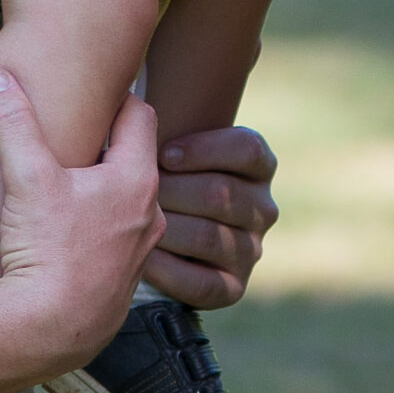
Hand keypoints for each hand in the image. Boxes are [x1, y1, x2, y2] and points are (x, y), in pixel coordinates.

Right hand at [0, 71, 163, 369]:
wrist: (44, 334)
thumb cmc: (44, 253)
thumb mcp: (25, 179)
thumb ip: (12, 123)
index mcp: (136, 180)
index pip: (141, 116)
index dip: (117, 99)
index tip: (94, 94)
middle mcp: (149, 215)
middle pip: (137, 160)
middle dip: (111, 145)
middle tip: (79, 135)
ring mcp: (140, 254)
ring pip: (129, 205)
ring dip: (106, 193)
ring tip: (71, 189)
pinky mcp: (122, 286)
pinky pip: (118, 244)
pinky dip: (100, 232)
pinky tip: (70, 237)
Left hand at [145, 127, 280, 307]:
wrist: (157, 234)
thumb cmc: (162, 175)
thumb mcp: (170, 144)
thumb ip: (162, 124)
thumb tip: (131, 105)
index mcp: (259, 166)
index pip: (247, 150)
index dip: (205, 150)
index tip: (163, 154)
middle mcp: (263, 208)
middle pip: (222, 194)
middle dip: (171, 191)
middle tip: (133, 190)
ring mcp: (251, 249)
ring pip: (209, 237)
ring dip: (165, 228)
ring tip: (130, 220)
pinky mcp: (233, 288)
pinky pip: (202, 283)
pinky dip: (167, 270)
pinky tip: (141, 257)